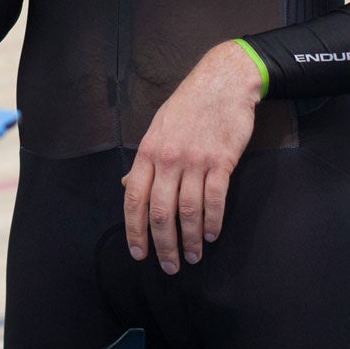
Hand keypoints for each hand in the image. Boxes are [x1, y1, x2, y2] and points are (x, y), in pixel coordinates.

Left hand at [123, 43, 263, 273]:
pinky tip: (211, 235)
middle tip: (169, 267)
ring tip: (193, 257)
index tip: (138, 253)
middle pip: (160, 212)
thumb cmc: (188, 106)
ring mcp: (195, 160)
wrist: (223, 81)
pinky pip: (215, 199)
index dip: (134, 230)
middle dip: (163, 245)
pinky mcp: (221, 161)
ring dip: (189, 240)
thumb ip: (144, 162)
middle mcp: (168, 159)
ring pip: (188, 211)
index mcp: (147, 152)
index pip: (134, 198)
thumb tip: (126, 187)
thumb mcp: (157, 128)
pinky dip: (212, 222)